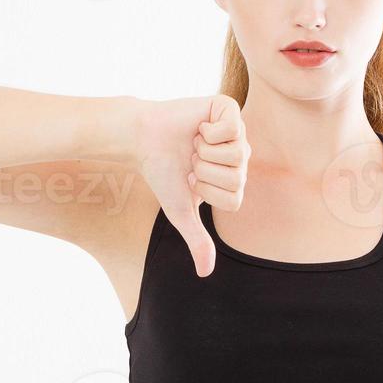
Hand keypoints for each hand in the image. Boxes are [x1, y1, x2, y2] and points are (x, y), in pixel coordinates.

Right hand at [132, 94, 249, 276]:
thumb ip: (197, 240)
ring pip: (236, 154)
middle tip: (191, 161)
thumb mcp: (181, 211)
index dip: (208, 192)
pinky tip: (198, 127)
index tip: (192, 180)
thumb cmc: (162, 174)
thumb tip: (205, 274)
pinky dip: (207, 131)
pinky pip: (232, 128)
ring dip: (204, 152)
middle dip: (204, 173)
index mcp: (234, 178)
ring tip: (193, 143)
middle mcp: (240, 154)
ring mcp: (236, 131)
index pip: (235, 198)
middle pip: (238, 177)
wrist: (142, 140)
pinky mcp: (227, 108)